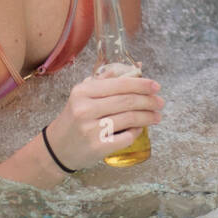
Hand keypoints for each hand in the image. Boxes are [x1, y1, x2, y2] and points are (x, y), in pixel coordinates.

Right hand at [45, 63, 162, 171]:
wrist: (57, 148)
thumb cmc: (74, 118)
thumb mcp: (82, 95)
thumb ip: (105, 80)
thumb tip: (136, 68)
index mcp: (82, 92)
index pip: (120, 84)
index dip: (142, 84)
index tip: (156, 86)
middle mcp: (85, 109)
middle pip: (127, 101)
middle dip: (149, 101)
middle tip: (160, 102)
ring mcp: (91, 129)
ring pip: (130, 118)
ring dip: (148, 116)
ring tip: (157, 116)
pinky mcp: (98, 147)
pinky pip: (126, 136)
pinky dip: (137, 131)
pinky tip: (140, 128)